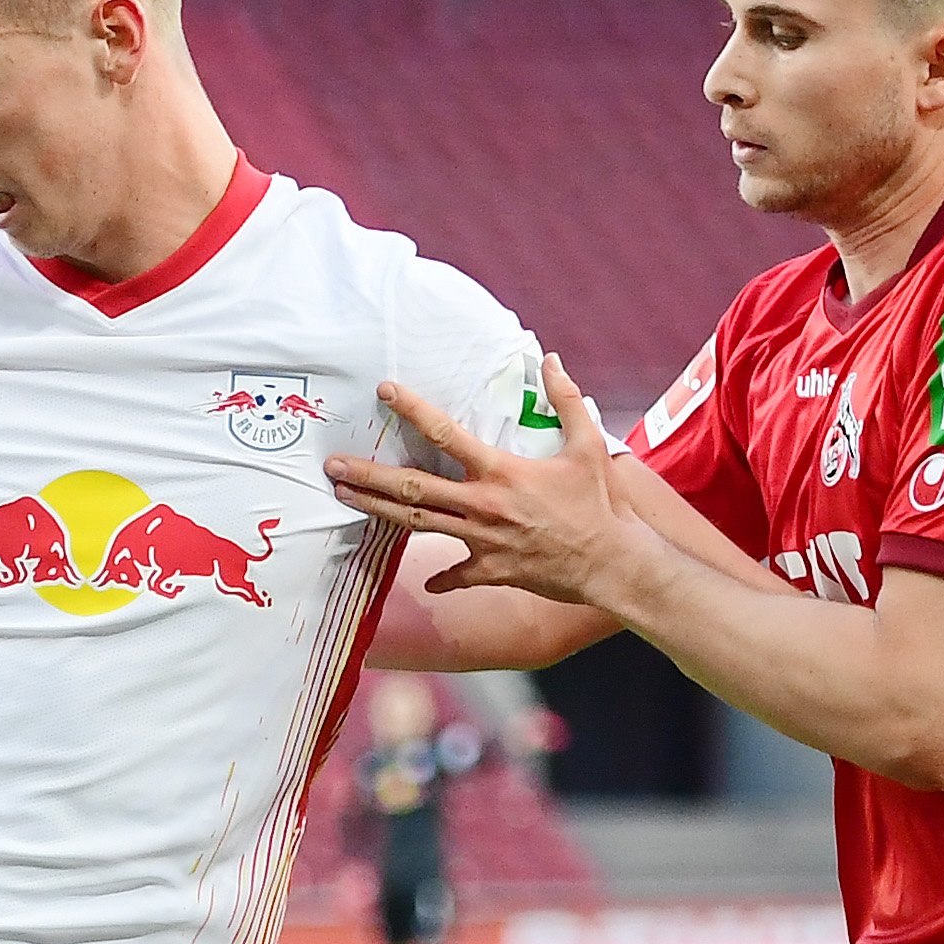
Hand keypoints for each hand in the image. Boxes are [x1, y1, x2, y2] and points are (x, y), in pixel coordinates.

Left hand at [326, 355, 645, 611]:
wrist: (611, 563)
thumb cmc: (599, 505)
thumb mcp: (588, 446)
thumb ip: (567, 401)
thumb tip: (552, 361)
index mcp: (501, 472)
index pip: (446, 434)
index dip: (413, 410)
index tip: (385, 392)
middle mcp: (483, 506)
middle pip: (412, 488)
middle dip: (368, 475)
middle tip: (333, 466)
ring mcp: (482, 541)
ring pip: (416, 525)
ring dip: (376, 511)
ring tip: (345, 499)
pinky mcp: (490, 571)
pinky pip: (456, 575)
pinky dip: (441, 578)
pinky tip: (427, 581)